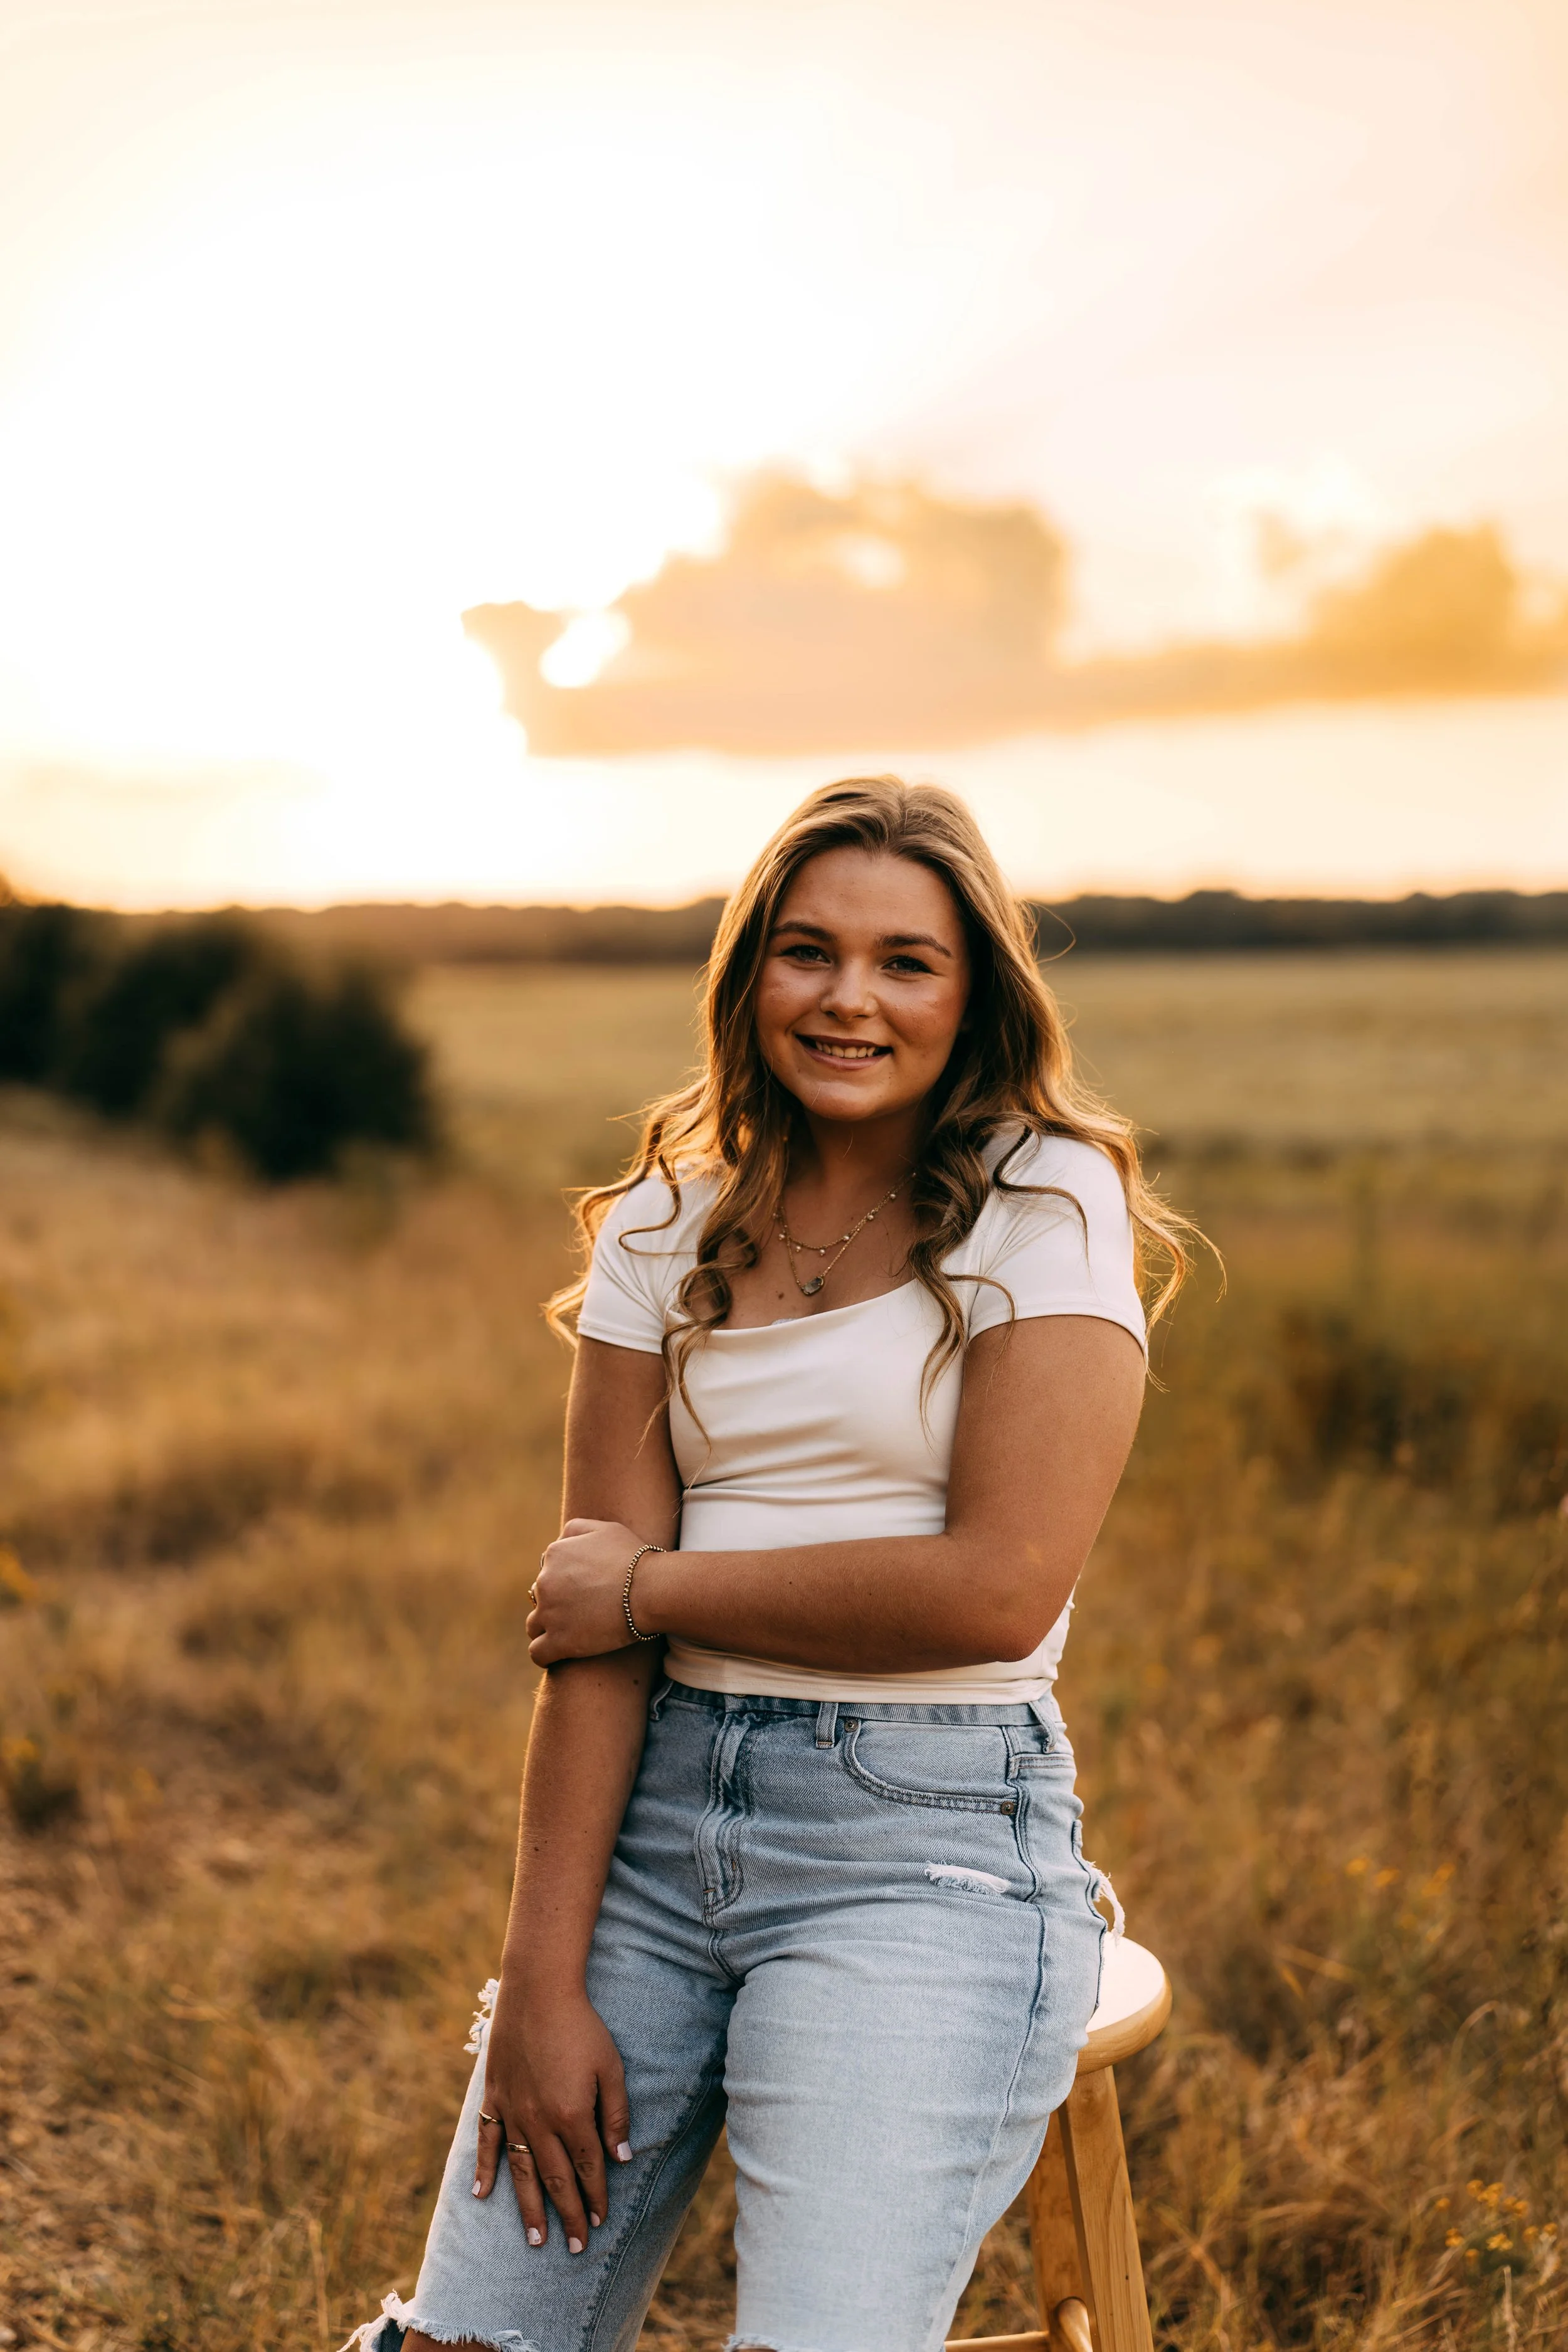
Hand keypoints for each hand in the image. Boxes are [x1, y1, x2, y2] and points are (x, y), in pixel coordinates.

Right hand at [472, 1973, 632, 2249]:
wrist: (538, 1991)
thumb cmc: (581, 2026)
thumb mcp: (610, 2067)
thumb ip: (615, 2115)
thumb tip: (622, 2159)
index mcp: (572, 2115)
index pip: (587, 2168)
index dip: (595, 2197)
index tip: (601, 2222)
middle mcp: (539, 2122)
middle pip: (555, 2179)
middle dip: (567, 2216)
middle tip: (574, 2248)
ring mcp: (513, 2112)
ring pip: (521, 2171)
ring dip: (529, 2208)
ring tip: (536, 2240)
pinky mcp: (494, 2097)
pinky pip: (487, 2141)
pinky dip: (485, 2169)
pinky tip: (482, 2195)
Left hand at [528, 1518, 652, 1665]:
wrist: (650, 1590)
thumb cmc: (634, 1559)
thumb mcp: (605, 1529)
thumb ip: (575, 1530)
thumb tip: (559, 1541)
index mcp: (555, 1555)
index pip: (547, 1572)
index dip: (565, 1583)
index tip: (585, 1591)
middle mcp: (545, 1582)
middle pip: (539, 1598)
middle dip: (557, 1605)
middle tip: (584, 1611)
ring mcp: (550, 1613)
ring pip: (535, 1625)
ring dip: (549, 1628)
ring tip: (574, 1632)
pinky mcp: (559, 1641)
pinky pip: (537, 1653)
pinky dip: (546, 1653)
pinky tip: (561, 1652)